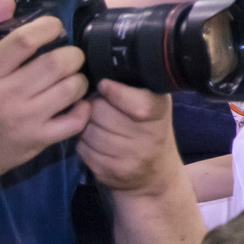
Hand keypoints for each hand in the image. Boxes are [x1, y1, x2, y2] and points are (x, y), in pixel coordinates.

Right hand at [0, 8, 90, 186]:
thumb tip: (9, 0)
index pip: (26, 40)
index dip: (50, 27)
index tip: (55, 28)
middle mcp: (5, 95)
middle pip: (58, 63)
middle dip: (72, 54)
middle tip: (68, 56)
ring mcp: (24, 120)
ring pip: (72, 89)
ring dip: (79, 79)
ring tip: (70, 78)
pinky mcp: (37, 141)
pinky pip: (76, 120)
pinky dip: (83, 109)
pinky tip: (74, 103)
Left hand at [76, 78, 177, 195]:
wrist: (155, 174)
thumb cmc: (150, 129)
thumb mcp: (154, 103)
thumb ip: (135, 88)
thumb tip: (103, 69)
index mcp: (160, 114)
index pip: (137, 103)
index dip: (114, 92)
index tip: (104, 86)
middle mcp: (149, 138)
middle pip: (101, 113)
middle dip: (94, 107)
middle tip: (100, 107)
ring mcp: (130, 159)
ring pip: (88, 131)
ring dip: (86, 126)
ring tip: (97, 124)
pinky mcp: (110, 173)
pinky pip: (83, 149)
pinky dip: (83, 143)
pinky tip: (95, 142)